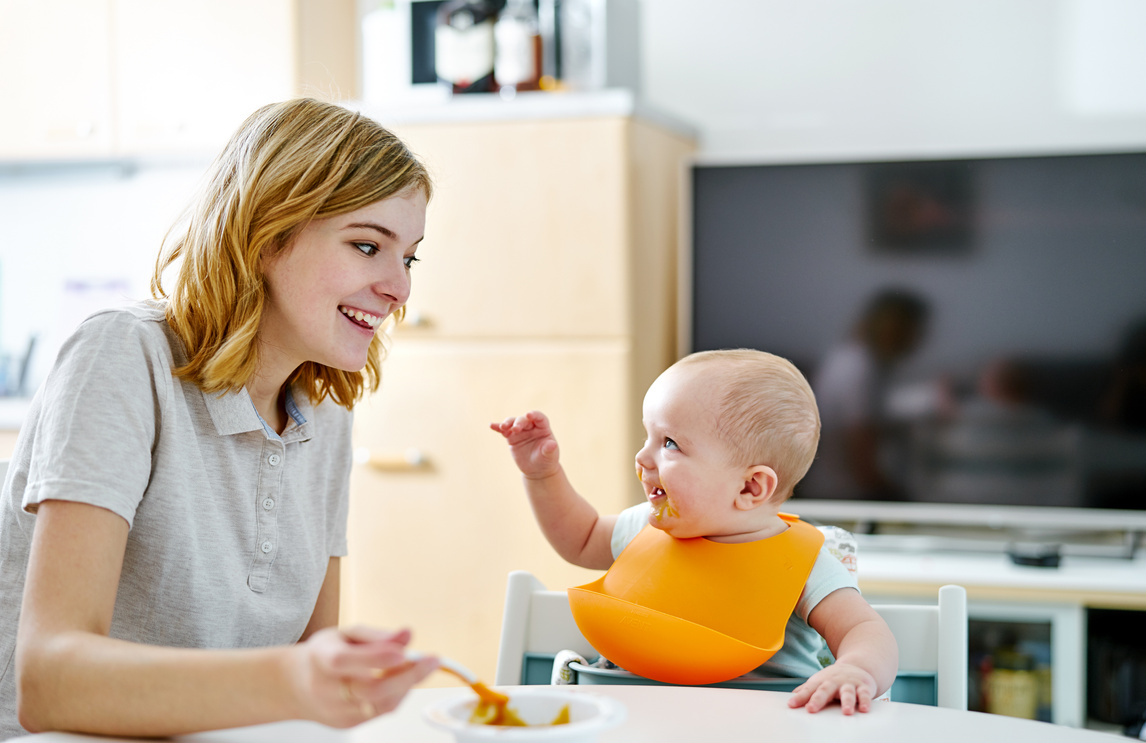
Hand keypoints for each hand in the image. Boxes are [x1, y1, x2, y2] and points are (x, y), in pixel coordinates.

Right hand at [287, 626, 437, 727]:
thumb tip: (407, 635)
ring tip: (421, 666)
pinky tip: (402, 680)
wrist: (296, 686)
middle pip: (369, 690)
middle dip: (407, 677)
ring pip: (381, 704)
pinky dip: (398, 695)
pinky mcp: (348, 724)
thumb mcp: (346, 634)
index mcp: (321, 659)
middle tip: (433, 660)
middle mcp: (326, 689)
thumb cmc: (325, 655)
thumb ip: (377, 636)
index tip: (403, 651)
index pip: (345, 661)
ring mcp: (337, 711)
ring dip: (407, 685)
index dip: (375, 657)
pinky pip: (381, 712)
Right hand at [490, 411, 560, 479]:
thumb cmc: (546, 460)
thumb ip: (550, 449)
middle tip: (515, 429)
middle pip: (524, 420)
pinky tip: (491, 425)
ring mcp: (520, 431)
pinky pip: (504, 431)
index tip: (528, 415)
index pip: (539, 417)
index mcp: (543, 427)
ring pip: (512, 422)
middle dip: (518, 423)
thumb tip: (552, 444)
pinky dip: (498, 427)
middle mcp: (531, 426)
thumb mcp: (550, 456)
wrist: (537, 469)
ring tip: (502, 427)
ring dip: (507, 423)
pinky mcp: (511, 438)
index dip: (534, 415)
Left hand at [787, 662, 877, 714]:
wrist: (857, 666)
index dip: (800, 697)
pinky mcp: (864, 687)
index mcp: (822, 682)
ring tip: (846, 712)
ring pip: (848, 693)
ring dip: (847, 702)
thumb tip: (791, 699)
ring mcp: (849, 684)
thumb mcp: (819, 682)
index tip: (791, 705)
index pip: (809, 690)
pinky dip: (865, 701)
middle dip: (818, 699)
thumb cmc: (834, 679)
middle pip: (825, 690)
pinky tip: (865, 709)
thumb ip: (806, 691)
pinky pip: (865, 694)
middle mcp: (835, 682)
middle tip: (811, 709)